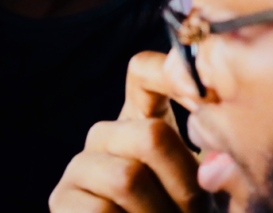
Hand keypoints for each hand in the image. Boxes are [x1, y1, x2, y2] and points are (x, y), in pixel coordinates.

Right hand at [49, 51, 209, 212]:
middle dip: (185, 182)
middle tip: (194, 211)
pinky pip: (100, 210)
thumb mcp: (208, 185)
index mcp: (142, 123)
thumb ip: (208, 153)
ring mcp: (80, 168)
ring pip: (127, 177)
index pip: (143, 73)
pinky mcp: (62, 201)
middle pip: (149, 135)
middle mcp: (106, 137)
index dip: (172, 76)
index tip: (206, 103)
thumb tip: (210, 123)